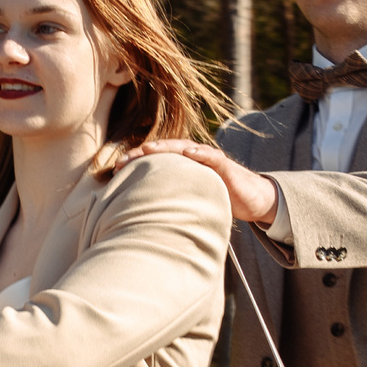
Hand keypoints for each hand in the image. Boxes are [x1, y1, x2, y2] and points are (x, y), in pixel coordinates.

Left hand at [129, 137, 279, 224]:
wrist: (252, 201)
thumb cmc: (219, 200)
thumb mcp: (191, 201)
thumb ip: (172, 202)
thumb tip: (143, 218)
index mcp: (182, 167)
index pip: (154, 162)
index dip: (135, 163)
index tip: (113, 171)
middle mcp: (192, 159)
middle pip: (163, 152)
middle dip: (141, 154)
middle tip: (121, 161)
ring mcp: (209, 160)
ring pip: (184, 149)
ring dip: (165, 148)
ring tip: (147, 149)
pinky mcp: (225, 167)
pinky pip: (212, 157)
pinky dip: (200, 153)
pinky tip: (188, 153)